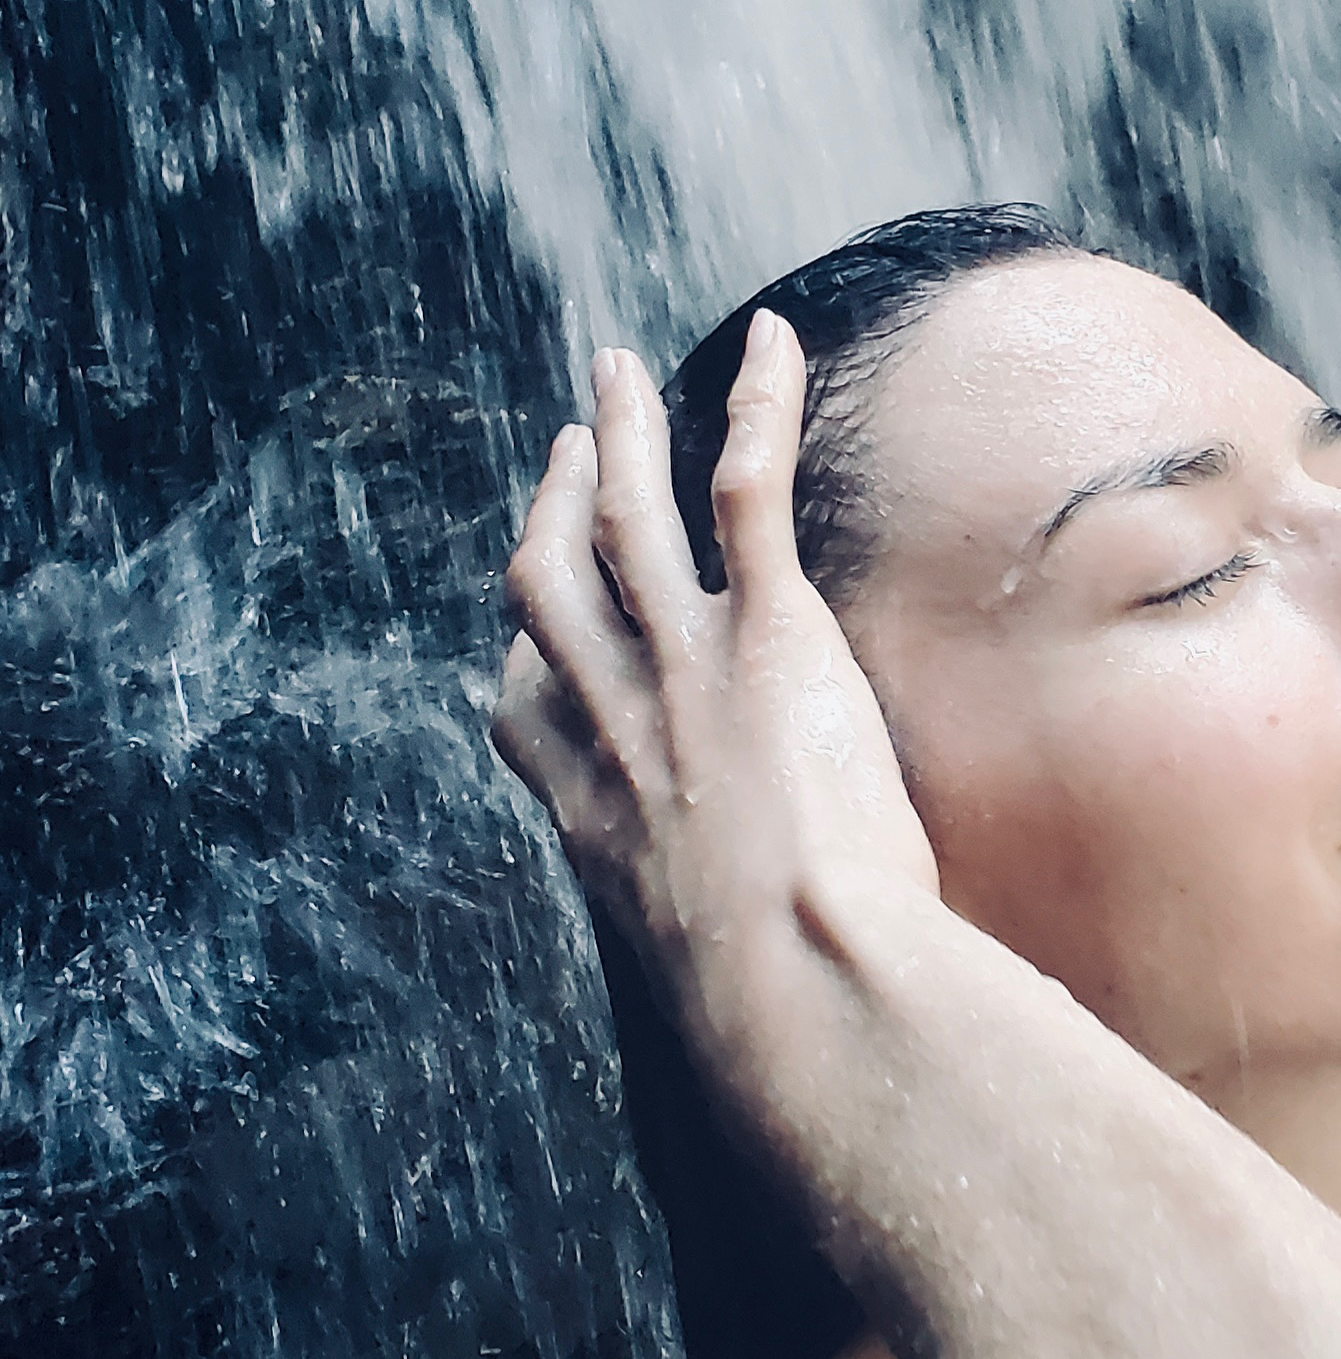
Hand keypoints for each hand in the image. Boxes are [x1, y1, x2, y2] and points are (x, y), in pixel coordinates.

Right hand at [492, 314, 937, 1078]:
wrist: (800, 995)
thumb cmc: (780, 1017)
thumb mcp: (716, 992)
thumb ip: (715, 960)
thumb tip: (757, 1006)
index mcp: (597, 817)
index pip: (528, 714)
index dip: (522, 659)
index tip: (523, 632)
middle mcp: (620, 729)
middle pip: (553, 589)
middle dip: (552, 510)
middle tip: (569, 449)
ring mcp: (685, 672)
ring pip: (630, 523)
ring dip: (620, 437)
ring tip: (616, 371)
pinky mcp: (768, 636)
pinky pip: (747, 491)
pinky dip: (755, 407)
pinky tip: (771, 342)